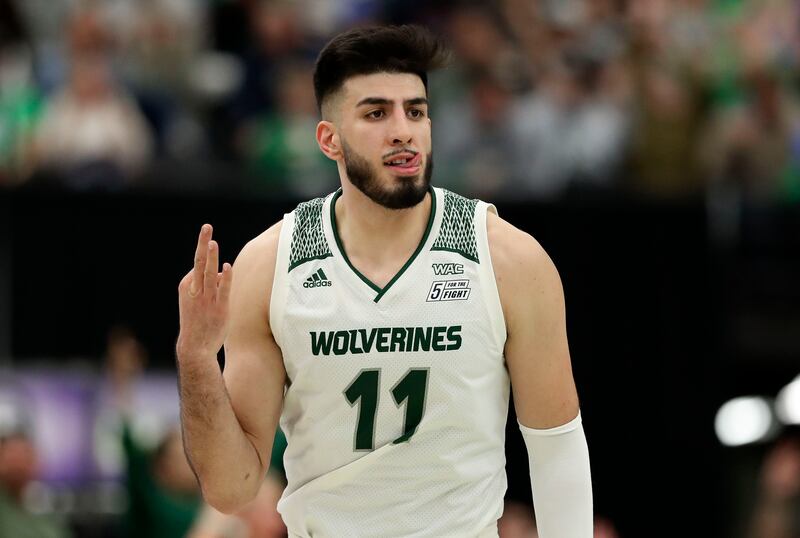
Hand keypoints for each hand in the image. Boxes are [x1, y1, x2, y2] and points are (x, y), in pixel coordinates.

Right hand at [176, 224, 232, 359]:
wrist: (195, 348)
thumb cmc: (197, 322)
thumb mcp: (195, 300)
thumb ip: (207, 285)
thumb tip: (221, 271)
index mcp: (186, 286)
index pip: (199, 266)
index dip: (208, 260)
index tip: (213, 255)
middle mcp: (194, 290)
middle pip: (199, 262)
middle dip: (202, 243)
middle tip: (206, 226)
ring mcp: (206, 299)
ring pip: (209, 273)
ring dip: (210, 257)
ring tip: (212, 241)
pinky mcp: (219, 308)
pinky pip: (222, 290)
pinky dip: (224, 278)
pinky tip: (226, 267)